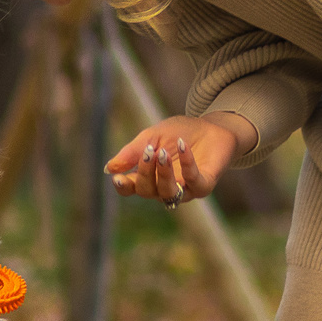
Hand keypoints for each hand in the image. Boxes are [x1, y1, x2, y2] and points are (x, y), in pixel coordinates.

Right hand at [106, 113, 252, 204]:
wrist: (211, 127)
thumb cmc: (180, 133)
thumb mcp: (152, 136)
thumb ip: (133, 151)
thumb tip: (110, 167)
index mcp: (150, 177)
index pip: (132, 188)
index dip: (123, 186)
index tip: (117, 177)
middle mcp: (165, 188)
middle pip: (147, 191)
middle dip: (144, 172)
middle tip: (148, 151)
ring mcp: (186, 189)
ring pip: (168, 193)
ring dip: (163, 174)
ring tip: (162, 152)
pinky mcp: (205, 185)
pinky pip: (194, 182)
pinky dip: (187, 164)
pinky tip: (182, 145)